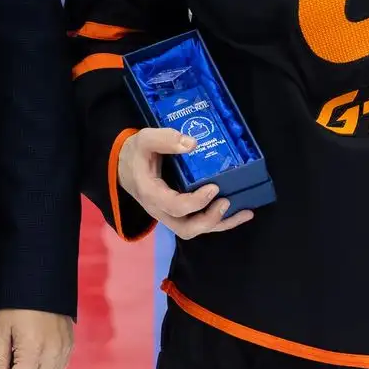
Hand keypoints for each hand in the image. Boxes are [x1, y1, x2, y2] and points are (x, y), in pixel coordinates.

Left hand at [0, 309, 73, 368]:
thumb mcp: (0, 329)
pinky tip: (39, 354)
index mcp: (33, 352)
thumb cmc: (15, 306)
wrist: (41, 282)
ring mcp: (64, 352)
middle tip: (14, 360)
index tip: (4, 363)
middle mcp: (53, 356)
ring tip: (26, 356)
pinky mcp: (71, 347)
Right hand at [118, 126, 251, 238]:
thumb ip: (165, 139)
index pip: (175, 206)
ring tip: (244, 212)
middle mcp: (160, 210)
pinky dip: (220, 222)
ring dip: (220, 223)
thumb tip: (192, 143)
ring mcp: (169, 215)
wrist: (124, 166)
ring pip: (195, 230)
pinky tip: (239, 214)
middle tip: (226, 201)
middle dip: (210, 219)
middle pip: (186, 228)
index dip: (196, 201)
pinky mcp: (178, 213)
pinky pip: (199, 224)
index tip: (214, 187)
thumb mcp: (144, 139)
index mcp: (151, 194)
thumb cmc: (135, 154)